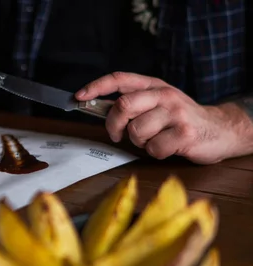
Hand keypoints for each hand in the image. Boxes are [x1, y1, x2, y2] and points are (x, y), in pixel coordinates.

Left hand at [75, 72, 246, 163]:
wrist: (220, 129)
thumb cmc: (180, 119)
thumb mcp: (157, 103)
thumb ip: (133, 104)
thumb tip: (97, 108)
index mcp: (154, 85)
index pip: (119, 79)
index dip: (96, 87)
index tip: (79, 97)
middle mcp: (164, 95)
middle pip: (123, 105)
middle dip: (114, 124)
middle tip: (118, 135)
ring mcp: (175, 113)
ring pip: (136, 131)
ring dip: (138, 142)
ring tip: (153, 139)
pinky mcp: (184, 133)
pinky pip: (153, 148)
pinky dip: (155, 153)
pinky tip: (167, 147)